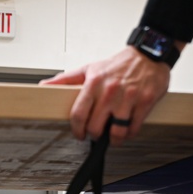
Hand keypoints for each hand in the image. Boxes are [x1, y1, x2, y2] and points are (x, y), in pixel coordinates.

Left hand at [41, 46, 172, 144]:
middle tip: (97, 133)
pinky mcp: (145, 102)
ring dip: (114, 139)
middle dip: (94, 135)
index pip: (78, 114)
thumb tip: (44, 86)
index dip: (77, 130)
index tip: (79, 134)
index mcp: (94, 83)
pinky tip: (127, 129)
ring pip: (117, 132)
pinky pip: (134, 128)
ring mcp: (128, 98)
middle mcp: (110, 91)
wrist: (148, 54)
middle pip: (96, 127)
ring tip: (113, 136)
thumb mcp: (89, 68)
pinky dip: (129, 134)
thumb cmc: (118, 64)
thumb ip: (65, 79)